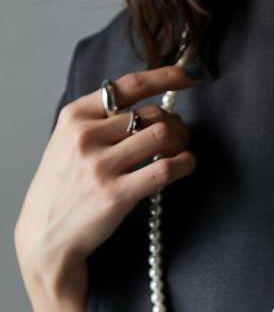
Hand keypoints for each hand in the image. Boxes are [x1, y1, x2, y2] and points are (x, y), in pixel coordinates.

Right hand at [14, 64, 201, 287]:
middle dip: (175, 123)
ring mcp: (100, 166)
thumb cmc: (64, 187)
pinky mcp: (117, 194)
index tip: (190, 75)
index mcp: (74, 116)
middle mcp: (85, 136)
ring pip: (163, 134)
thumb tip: (151, 107)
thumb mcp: (68, 143)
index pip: (128, 86)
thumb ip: (100, 122)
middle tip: (179, 138)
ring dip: (182, 141)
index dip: (166, 77)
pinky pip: (166, 169)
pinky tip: (186, 165)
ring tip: (179, 151)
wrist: (46, 236)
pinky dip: (185, 163)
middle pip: (152, 113)